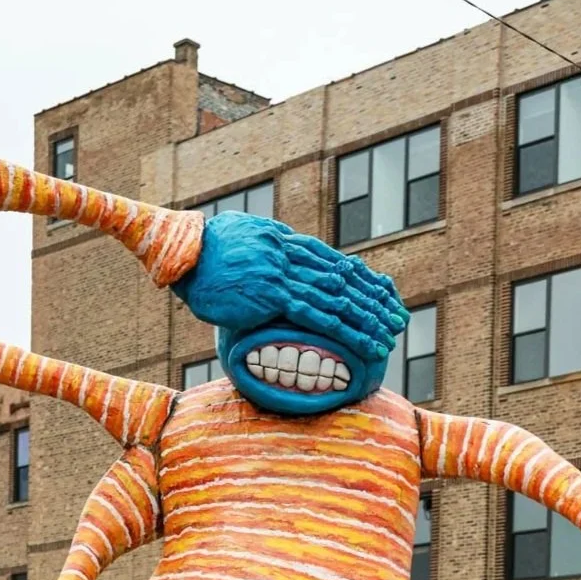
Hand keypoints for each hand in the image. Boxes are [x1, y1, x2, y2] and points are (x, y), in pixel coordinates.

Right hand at [174, 212, 407, 364]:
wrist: (183, 252)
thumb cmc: (201, 251)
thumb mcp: (239, 240)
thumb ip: (260, 248)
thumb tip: (268, 255)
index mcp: (283, 240)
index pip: (332, 260)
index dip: (359, 277)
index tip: (380, 291)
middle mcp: (290, 254)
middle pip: (343, 278)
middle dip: (373, 299)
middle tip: (397, 316)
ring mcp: (284, 274)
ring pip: (337, 297)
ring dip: (367, 318)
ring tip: (388, 335)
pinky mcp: (273, 295)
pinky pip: (317, 315)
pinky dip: (344, 328)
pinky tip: (363, 339)